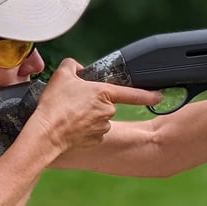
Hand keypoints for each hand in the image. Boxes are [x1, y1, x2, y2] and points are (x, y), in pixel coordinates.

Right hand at [29, 58, 160, 153]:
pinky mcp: (95, 139)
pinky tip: (71, 126)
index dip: (148, 95)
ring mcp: (102, 127)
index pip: (133, 93)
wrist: (46, 133)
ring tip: (70, 115)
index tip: (159, 97)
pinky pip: (94, 131)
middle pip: (106, 104)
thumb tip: (77, 68)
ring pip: (100, 118)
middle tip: (73, 102)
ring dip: (89, 116)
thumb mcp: (61, 75)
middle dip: (93, 102)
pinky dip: (84, 129)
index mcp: (103, 92)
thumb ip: (72, 65)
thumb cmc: (54, 105)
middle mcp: (107, 110)